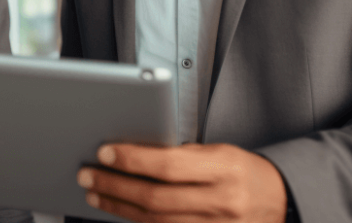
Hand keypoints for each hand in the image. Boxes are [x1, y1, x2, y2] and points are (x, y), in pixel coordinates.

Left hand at [77, 142, 287, 222]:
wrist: (279, 201)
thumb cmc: (242, 170)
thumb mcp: (218, 151)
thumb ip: (182, 154)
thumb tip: (135, 151)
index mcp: (223, 169)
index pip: (168, 164)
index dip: (133, 159)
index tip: (105, 152)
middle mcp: (221, 203)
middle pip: (156, 198)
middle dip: (115, 185)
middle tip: (87, 174)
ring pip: (157, 222)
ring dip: (119, 207)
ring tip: (94, 193)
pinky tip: (119, 213)